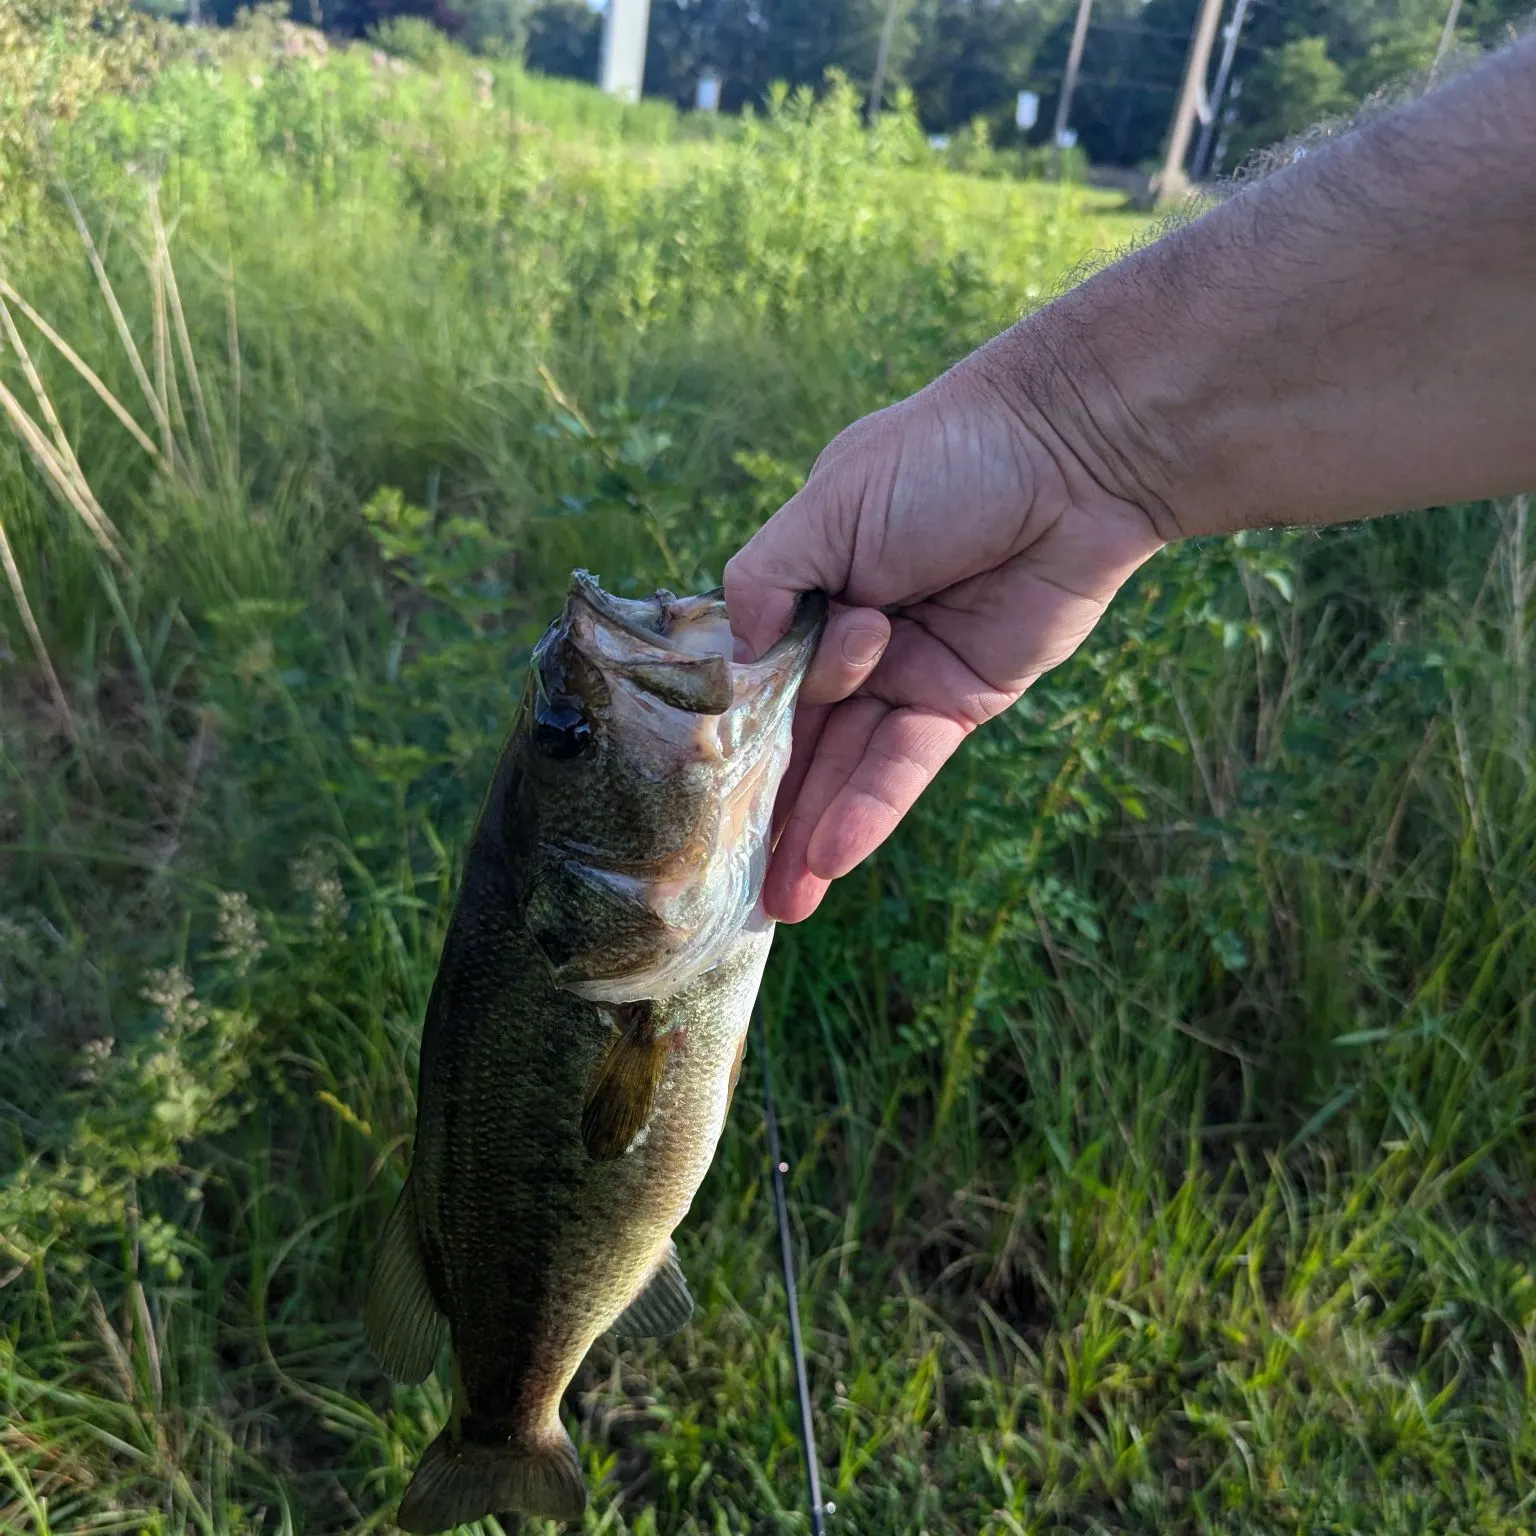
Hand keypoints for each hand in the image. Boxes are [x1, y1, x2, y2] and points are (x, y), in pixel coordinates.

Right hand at [724, 354, 1165, 923]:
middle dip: (767, 806)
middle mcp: (855, 634)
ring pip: (848, 764)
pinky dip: (870, 809)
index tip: (696, 795)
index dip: (731, 732)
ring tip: (777, 903)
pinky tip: (831, 857)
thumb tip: (735, 664)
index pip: (758, 671)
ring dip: (812, 831)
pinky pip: (906, 764)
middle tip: (730, 878)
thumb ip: (767, 582)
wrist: (1071, 454)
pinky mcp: (964, 700)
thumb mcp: (828, 509)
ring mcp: (908, 671)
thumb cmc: (942, 459)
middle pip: (800, 734)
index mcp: (813, 582)